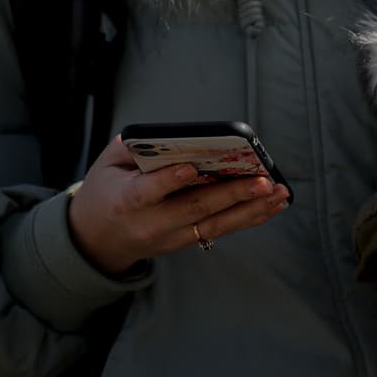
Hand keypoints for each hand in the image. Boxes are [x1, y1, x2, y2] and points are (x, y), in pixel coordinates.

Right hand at [67, 135, 290, 274]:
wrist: (98, 238)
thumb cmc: (106, 189)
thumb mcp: (108, 163)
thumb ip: (134, 146)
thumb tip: (172, 135)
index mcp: (124, 201)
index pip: (147, 192)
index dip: (169, 180)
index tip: (192, 167)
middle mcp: (150, 224)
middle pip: (194, 209)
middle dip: (232, 194)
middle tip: (263, 180)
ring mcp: (170, 237)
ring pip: (215, 224)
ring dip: (251, 209)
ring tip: (279, 193)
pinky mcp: (185, 241)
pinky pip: (220, 229)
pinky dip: (249, 217)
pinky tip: (272, 204)